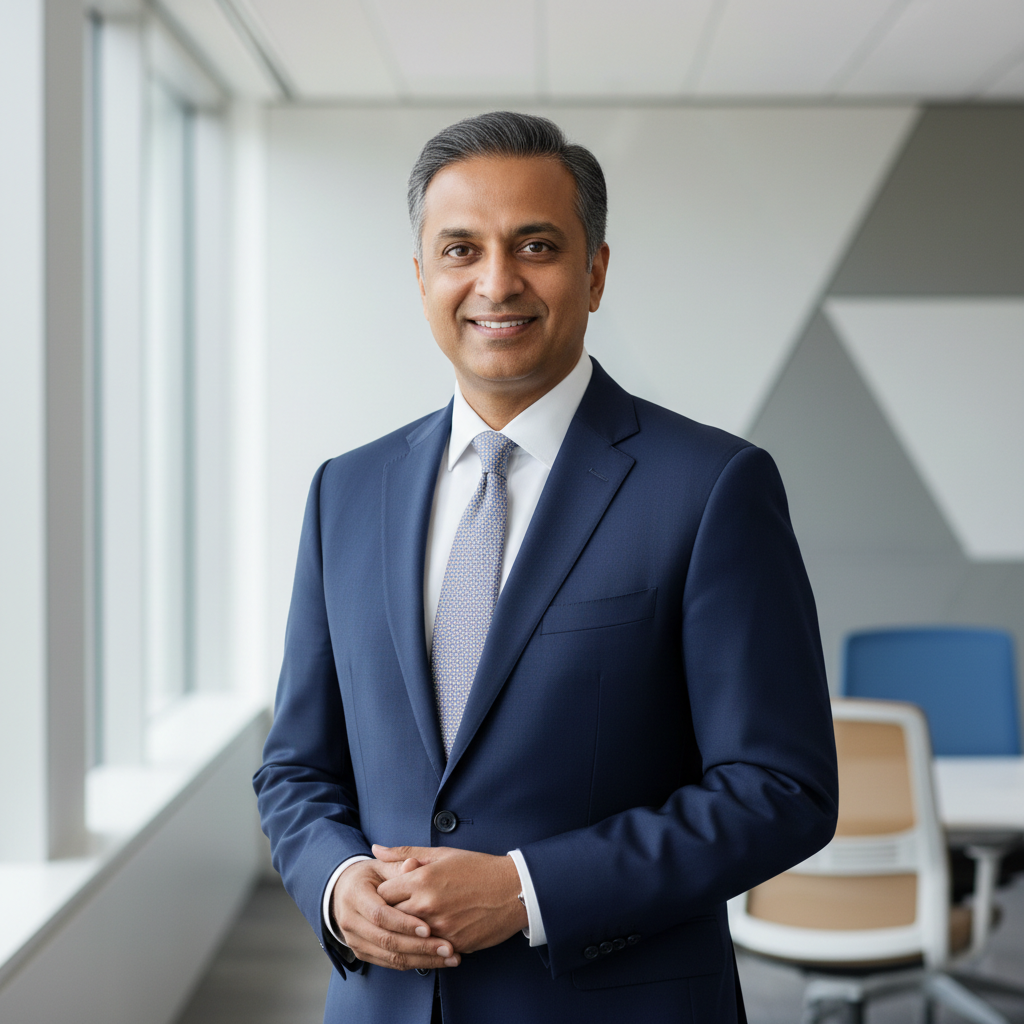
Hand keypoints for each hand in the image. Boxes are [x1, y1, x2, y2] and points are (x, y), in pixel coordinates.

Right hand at [329, 859, 461, 970]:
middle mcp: (350, 921)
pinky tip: (436, 961)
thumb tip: (413, 864)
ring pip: (389, 957)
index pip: (379, 914)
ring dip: (421, 960)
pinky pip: (389, 963)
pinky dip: (414, 963)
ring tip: (449, 958)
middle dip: (419, 947)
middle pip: (386, 940)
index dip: (403, 923)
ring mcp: (354, 940)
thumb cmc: (370, 876)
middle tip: (447, 948)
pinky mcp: (362, 952)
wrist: (345, 892)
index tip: (428, 928)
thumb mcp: (382, 866)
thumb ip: (399, 866)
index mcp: (355, 895)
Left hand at [373, 845, 527, 953]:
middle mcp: (428, 905)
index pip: (382, 894)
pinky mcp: (453, 945)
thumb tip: (376, 849)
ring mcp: (440, 928)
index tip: (390, 894)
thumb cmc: (478, 868)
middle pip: (390, 918)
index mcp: (423, 879)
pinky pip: (429, 948)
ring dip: (407, 931)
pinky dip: (427, 942)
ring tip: (414, 922)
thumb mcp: (442, 855)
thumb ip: (406, 853)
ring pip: (407, 937)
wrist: (514, 890)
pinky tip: (432, 934)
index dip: (383, 894)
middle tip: (397, 910)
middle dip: (390, 914)